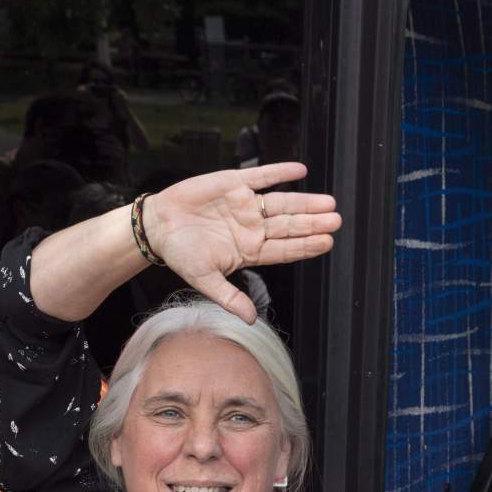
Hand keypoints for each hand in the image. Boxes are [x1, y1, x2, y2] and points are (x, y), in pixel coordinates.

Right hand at [146, 162, 340, 322]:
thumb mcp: (204, 279)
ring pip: (281, 202)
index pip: (284, 249)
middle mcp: (252, 227)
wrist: (157, 227)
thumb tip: (251, 320)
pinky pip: (262, 176)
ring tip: (327, 203)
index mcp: (248, 250)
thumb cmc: (179, 254)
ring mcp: (245, 205)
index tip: (327, 242)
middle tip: (335, 221)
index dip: (305, 246)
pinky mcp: (234, 183)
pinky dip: (280, 172)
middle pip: (289, 225)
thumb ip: (229, 297)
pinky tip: (300, 170)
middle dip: (312, 223)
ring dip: (304, 202)